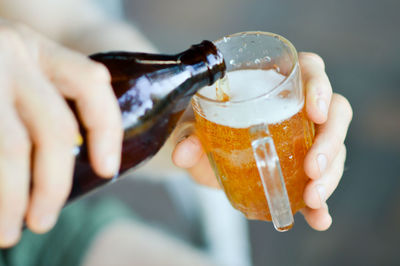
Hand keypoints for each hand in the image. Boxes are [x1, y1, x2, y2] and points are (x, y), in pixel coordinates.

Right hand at [0, 20, 121, 246]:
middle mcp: (9, 52)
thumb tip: (70, 168)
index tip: (107, 169)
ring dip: (13, 197)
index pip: (91, 85)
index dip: (107, 129)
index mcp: (38, 49)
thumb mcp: (14, 74)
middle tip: (43, 221)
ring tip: (9, 232)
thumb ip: (40, 105)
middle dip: (54, 184)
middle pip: (54, 129)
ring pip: (12, 147)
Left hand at [171, 52, 352, 230]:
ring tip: (312, 198)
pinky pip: (319, 183)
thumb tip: (184, 153)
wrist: (202, 153)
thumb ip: (189, 134)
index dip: (320, 87)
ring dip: (330, 174)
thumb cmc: (204, 126)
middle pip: (334, 112)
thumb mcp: (194, 126)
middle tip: (312, 168)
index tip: (314, 112)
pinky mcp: (299, 171)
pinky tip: (319, 218)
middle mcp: (297, 108)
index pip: (311, 71)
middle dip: (330, 140)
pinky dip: (322, 203)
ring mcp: (303, 139)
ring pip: (334, 149)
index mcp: (274, 84)